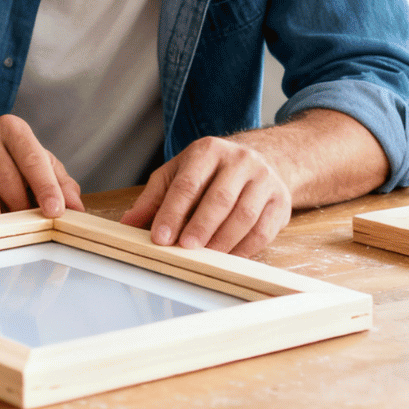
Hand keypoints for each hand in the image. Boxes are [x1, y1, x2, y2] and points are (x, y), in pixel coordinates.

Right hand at [0, 114, 83, 216]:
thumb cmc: (5, 159)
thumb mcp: (36, 163)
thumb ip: (60, 183)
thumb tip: (76, 208)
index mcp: (12, 127)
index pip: (32, 160)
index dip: (45, 188)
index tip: (54, 211)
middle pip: (8, 181)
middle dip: (22, 207)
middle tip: (30, 225)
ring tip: (5, 219)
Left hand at [120, 136, 290, 256]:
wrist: (264, 159)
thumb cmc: (212, 171)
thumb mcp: (178, 173)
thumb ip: (153, 197)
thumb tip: (128, 223)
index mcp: (209, 151)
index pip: (188, 183)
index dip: (172, 212)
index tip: (160, 237)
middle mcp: (240, 161)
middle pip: (219, 199)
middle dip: (199, 227)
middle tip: (184, 248)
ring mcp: (264, 180)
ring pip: (244, 215)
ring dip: (222, 240)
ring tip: (205, 256)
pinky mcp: (280, 202)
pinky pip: (263, 230)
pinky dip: (244, 248)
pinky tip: (227, 257)